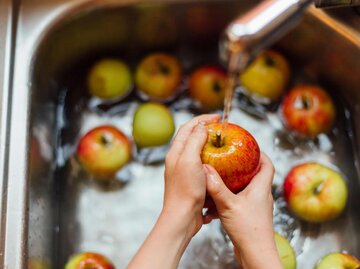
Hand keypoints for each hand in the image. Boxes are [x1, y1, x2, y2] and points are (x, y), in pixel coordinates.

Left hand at [127, 114, 219, 268]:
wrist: (182, 217)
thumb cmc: (185, 190)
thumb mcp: (190, 160)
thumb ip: (194, 141)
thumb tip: (201, 126)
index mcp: (176, 152)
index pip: (187, 128)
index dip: (201, 119)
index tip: (216, 117)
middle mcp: (178, 159)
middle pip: (191, 137)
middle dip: (205, 129)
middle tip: (220, 127)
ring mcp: (184, 171)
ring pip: (197, 151)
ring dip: (208, 143)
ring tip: (221, 142)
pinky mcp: (191, 181)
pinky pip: (202, 164)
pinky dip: (211, 159)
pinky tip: (220, 163)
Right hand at [204, 152, 281, 268]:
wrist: (255, 254)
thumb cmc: (249, 231)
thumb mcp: (229, 205)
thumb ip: (217, 187)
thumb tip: (206, 169)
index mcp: (261, 188)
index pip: (267, 164)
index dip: (260, 153)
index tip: (249, 146)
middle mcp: (261, 196)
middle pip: (255, 174)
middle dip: (242, 166)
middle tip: (229, 160)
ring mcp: (256, 206)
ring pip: (245, 189)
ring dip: (233, 183)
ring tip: (220, 179)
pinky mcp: (249, 216)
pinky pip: (238, 201)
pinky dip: (228, 199)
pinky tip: (215, 205)